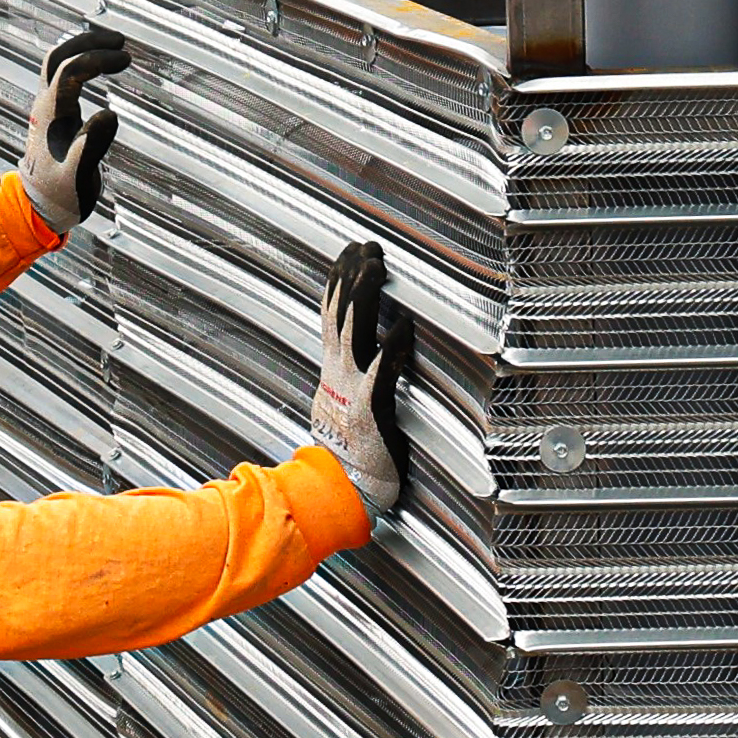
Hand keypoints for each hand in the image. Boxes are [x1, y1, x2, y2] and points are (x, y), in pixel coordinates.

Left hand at [20, 24, 131, 236]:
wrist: (38, 208)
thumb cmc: (59, 196)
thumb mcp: (79, 176)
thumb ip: (92, 145)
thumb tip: (110, 114)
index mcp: (52, 116)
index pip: (70, 71)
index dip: (98, 59)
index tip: (126, 59)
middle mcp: (46, 106)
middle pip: (58, 56)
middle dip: (88, 41)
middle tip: (119, 40)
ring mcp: (47, 108)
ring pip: (58, 63)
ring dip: (83, 47)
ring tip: (114, 45)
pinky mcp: (53, 114)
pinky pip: (62, 76)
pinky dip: (82, 62)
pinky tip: (100, 66)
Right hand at [307, 238, 410, 523]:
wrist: (345, 490)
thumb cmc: (351, 451)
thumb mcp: (343, 403)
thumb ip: (352, 373)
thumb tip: (363, 348)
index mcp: (332, 371)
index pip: (332, 314)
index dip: (340, 280)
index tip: (349, 251)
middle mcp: (338, 375)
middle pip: (341, 315)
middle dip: (352, 276)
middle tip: (365, 246)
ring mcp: (351, 390)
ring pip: (355, 334)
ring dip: (365, 298)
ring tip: (375, 268)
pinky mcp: (369, 411)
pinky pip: (383, 373)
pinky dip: (393, 347)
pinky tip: (404, 326)